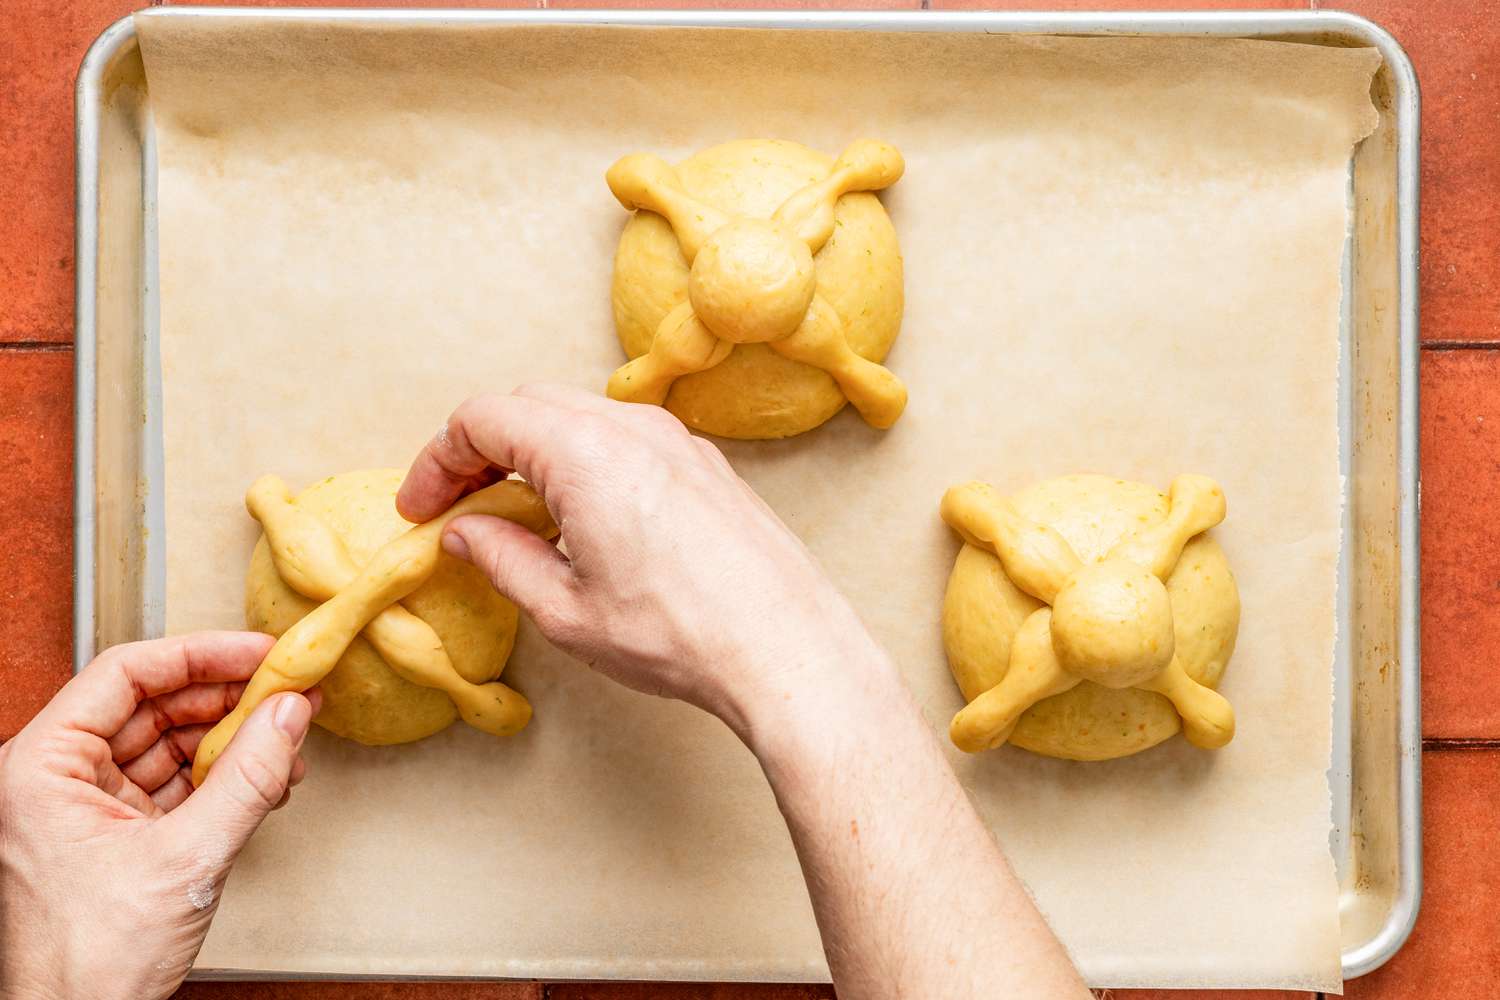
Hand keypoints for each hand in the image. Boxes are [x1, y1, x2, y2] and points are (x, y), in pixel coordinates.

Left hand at [0, 633, 318, 999]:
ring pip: (168, 742)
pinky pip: (174, 783)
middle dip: (226, 698)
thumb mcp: (185, 858)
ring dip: (231, 739)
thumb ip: (247, 779)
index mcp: (41, 767)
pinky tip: (267, 779)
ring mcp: (85, 807)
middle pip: (151, 704)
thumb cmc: (89, 963)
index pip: (125, 674)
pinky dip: (222, 777)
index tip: (259, 652)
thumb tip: (288, 714)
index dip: (199, 654)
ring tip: (288, 738)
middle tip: (288, 690)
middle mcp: (56, 778)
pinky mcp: (114, 836)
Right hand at [397, 383, 886, 736]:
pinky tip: (578, 518)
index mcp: (584, 452)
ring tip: (512, 517)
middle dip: (479, 448)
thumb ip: (501, 559)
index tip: (421, 507)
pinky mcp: (704, 464)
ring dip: (532, 452)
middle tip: (455, 506)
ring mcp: (676, 440)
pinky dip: (582, 460)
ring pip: (579, 416)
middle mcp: (632, 427)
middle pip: (528, 405)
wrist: (786, 647)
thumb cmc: (681, 634)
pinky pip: (624, 437)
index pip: (482, 419)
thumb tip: (465, 533)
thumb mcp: (567, 610)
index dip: (437, 460)